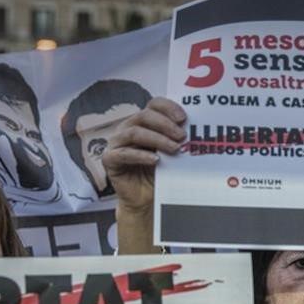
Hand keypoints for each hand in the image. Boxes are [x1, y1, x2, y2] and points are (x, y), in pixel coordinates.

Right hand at [102, 97, 186, 212]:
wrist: (146, 198)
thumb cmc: (159, 173)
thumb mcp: (170, 153)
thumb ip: (176, 140)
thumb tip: (193, 131)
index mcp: (142, 122)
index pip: (153, 105)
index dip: (168, 108)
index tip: (183, 118)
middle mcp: (127, 128)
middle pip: (144, 116)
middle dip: (165, 124)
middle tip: (181, 136)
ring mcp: (116, 143)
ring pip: (135, 132)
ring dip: (157, 139)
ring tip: (174, 148)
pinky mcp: (110, 159)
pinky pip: (124, 154)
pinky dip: (141, 155)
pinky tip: (156, 160)